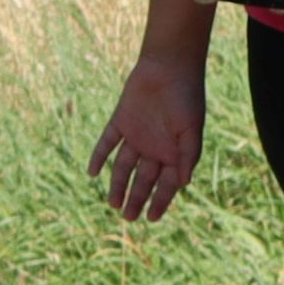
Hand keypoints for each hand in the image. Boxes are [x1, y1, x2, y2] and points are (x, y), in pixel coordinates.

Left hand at [90, 55, 204, 224]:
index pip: (166, 184)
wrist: (169, 65)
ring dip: (118, 184)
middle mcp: (154, 148)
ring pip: (123, 167)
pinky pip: (107, 143)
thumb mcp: (191, 129)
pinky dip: (99, 156)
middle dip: (136, 199)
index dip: (160, 201)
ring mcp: (136, 136)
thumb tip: (184, 184)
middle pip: (143, 180)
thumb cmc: (186, 97)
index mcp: (174, 152)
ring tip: (113, 204)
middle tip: (128, 217)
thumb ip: (188, 155)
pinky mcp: (121, 122)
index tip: (152, 218)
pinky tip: (92, 172)